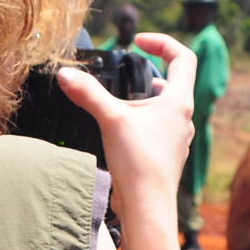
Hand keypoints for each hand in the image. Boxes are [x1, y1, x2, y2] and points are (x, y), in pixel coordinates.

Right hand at [56, 33, 193, 226]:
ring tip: (119, 105)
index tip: (138, 42)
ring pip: (164, 109)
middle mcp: (183, 119)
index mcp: (179, 102)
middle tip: (125, 76)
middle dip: (147, 75)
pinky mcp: (165, 157)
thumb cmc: (139, 164)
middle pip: (173, 83)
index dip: (162, 42)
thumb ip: (88, 94)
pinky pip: (156, 131)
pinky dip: (140, 123)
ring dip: (143, 101)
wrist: (148, 208)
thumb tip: (66, 75)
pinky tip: (119, 133)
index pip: (183, 57)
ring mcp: (176, 139)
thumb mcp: (111, 119)